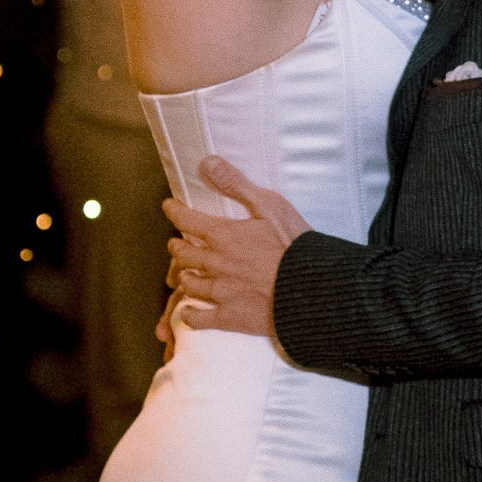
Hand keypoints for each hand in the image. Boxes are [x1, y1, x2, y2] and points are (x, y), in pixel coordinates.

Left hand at [162, 159, 307, 337]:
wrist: (311, 289)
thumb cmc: (294, 246)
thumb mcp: (270, 205)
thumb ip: (236, 184)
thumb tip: (207, 163)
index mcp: (223, 235)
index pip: (186, 219)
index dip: (174, 211)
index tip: (169, 206)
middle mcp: (215, 263)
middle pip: (183, 254)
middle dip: (177, 246)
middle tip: (176, 243)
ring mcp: (220, 292)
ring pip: (188, 284)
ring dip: (184, 276)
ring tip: (184, 275)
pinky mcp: (229, 317)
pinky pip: (198, 319)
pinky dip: (190, 315)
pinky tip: (189, 313)